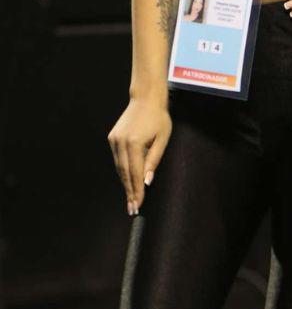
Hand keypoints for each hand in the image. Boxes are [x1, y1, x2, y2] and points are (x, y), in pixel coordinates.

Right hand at [107, 96, 171, 216]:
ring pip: (119, 168)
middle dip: (129, 192)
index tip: (137, 206)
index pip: (135, 174)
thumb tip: (147, 181)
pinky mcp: (112, 138)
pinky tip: (127, 181)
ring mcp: (114, 141)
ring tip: (130, 199)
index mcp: (133, 143)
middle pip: (125, 174)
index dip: (137, 191)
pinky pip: (117, 159)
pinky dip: (122, 171)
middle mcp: (120, 143)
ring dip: (125, 183)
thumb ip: (154, 160)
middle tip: (132, 209)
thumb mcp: (163, 138)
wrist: (145, 98)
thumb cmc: (159, 118)